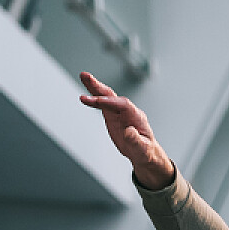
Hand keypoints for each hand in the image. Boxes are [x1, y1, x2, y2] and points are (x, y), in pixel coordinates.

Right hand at [78, 71, 174, 189]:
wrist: (144, 152)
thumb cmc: (145, 151)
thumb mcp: (142, 149)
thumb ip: (135, 140)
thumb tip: (129, 132)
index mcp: (136, 116)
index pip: (122, 104)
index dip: (110, 101)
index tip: (98, 100)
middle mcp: (127, 111)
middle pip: (113, 95)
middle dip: (100, 87)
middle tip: (87, 77)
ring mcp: (119, 112)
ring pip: (106, 97)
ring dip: (94, 88)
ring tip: (83, 77)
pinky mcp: (112, 115)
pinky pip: (102, 104)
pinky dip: (93, 99)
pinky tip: (84, 94)